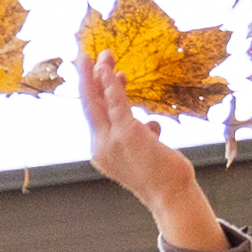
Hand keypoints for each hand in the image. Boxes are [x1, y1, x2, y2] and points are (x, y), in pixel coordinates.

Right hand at [73, 41, 225, 251]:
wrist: (170, 195)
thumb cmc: (162, 176)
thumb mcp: (148, 152)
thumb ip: (142, 135)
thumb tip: (150, 124)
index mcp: (102, 151)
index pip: (97, 115)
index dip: (97, 92)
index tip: (102, 74)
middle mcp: (99, 146)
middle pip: (89, 105)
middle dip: (85, 78)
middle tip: (82, 56)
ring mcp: (110, 141)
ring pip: (98, 101)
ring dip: (98, 75)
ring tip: (99, 55)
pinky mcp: (125, 134)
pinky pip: (115, 104)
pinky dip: (110, 85)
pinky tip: (110, 70)